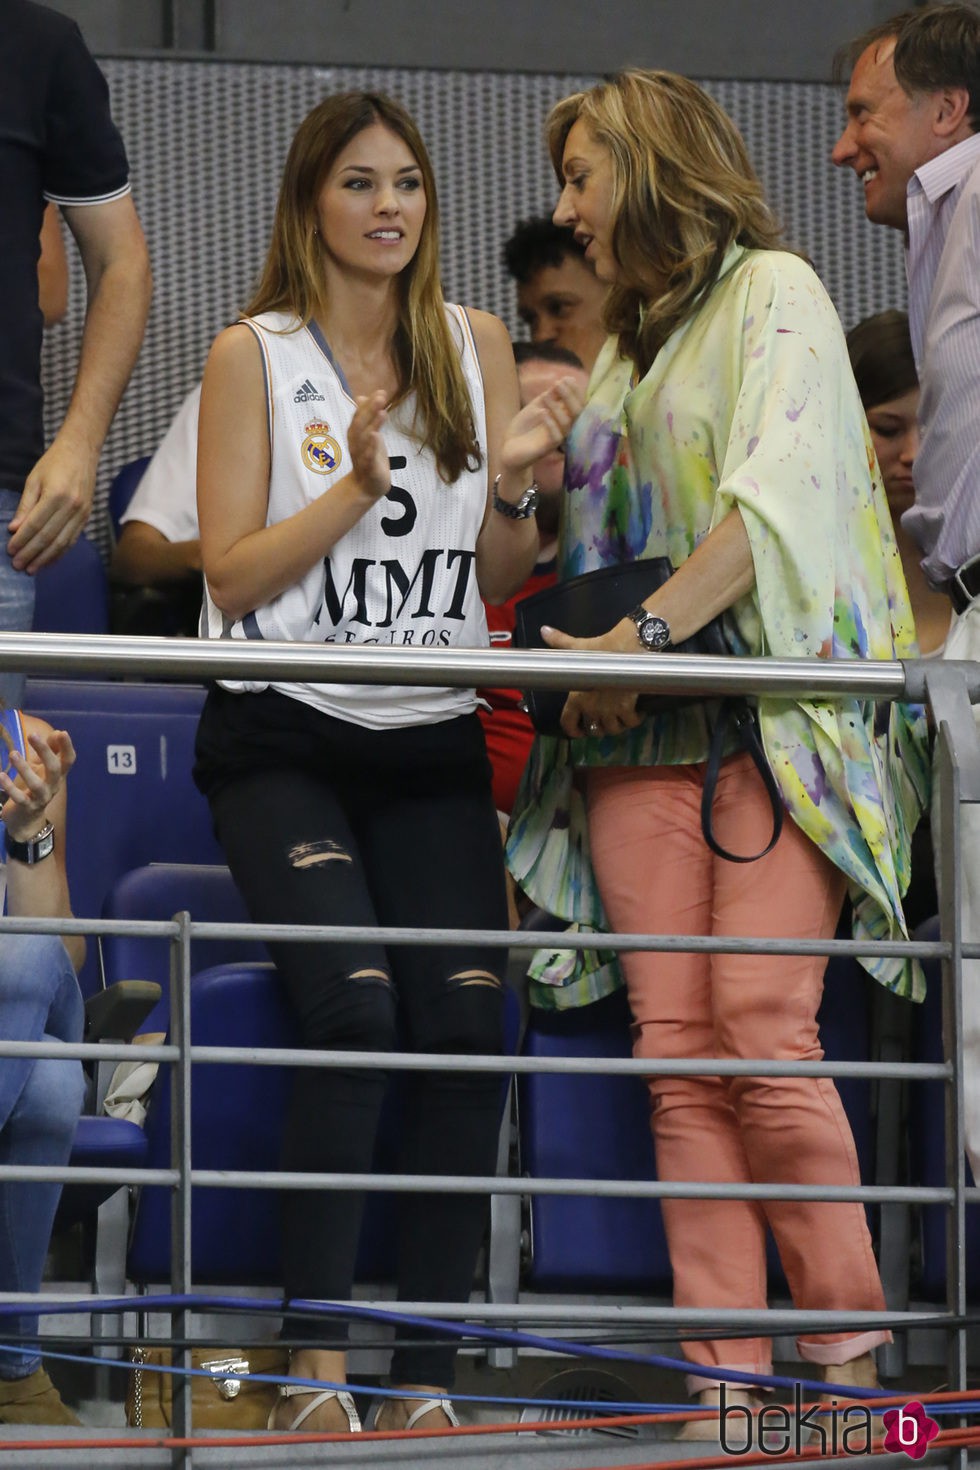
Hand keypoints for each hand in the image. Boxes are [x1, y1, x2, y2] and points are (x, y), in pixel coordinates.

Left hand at [0, 728, 74, 840]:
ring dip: (25, 769)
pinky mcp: (26, 807)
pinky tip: (1, 776)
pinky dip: (10, 787)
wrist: (27, 820)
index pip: (68, 760)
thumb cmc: (34, 788)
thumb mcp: (42, 768)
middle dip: (45, 752)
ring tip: (13, 754)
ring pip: (37, 784)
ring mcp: (40, 798)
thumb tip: (58, 733)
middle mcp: (52, 786)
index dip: (67, 747)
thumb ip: (51, 751)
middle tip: (32, 735)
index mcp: (58, 775)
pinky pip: (20, 798)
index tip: (62, 733)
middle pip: (55, 769)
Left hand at [8, 437, 97, 572]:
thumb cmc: (54, 463)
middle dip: (31, 553)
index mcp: (56, 495)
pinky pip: (72, 540)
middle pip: (48, 537)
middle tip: (18, 566)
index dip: (22, 540)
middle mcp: (71, 507)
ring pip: (62, 543)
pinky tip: (49, 561)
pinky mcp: (86, 518)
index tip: (11, 551)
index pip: (35, 524)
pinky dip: (60, 553)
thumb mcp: (34, 480)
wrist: (82, 453)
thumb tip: (15, 529)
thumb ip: (25, 505)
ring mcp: (81, 514)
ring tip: (32, 569)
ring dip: (45, 558)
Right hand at [347, 391, 391, 501]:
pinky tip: (376, 436)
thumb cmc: (369, 458)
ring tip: (382, 412)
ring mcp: (361, 456)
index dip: (368, 404)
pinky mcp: (369, 469)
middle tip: (381, 397)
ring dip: (372, 425)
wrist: (366, 487)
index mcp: (356, 435)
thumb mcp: (369, 435)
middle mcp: (356, 444)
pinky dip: (371, 447)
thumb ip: (366, 417)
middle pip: (360, 424)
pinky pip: (368, 457)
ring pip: (364, 439)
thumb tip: (361, 397)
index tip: (381, 392)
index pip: (360, 416)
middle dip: (370, 410)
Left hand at [500, 374, 584, 474]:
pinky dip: (550, 423)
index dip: (575, 391)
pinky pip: (556, 437)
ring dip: (557, 407)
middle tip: (559, 383)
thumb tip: (563, 380)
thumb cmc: (524, 427)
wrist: (508, 447)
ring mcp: (556, 438)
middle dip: (569, 396)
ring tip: (546, 396)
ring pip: (566, 423)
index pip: (576, 404)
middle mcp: (563, 428)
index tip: (567, 378)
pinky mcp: (547, 448)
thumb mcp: (536, 407)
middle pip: (576, 413)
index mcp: (563, 417)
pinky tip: (542, 412)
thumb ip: (549, 396)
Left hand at [541, 621, 645, 738]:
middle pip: (594, 730)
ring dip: (617, 726)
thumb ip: (560, 642)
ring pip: (613, 730)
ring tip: (620, 717)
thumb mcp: (578, 646)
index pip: (568, 723)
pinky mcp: (627, 709)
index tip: (580, 731)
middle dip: (599, 727)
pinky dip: (634, 720)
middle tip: (605, 720)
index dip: (573, 731)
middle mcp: (591, 708)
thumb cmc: (602, 647)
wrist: (630, 646)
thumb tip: (544, 630)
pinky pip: (630, 723)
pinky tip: (637, 712)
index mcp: (576, 698)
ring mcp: (609, 710)